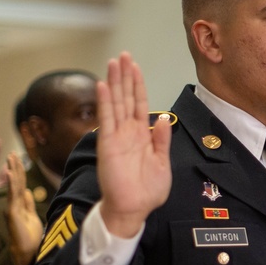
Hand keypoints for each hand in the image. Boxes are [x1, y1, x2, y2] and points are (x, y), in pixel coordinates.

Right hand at [5, 153, 43, 264]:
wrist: (27, 254)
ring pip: (12, 186)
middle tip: (13, 153)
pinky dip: (10, 183)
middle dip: (14, 167)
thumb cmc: (30, 238)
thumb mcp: (32, 217)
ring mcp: (12, 208)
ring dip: (12, 171)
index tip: (18, 159)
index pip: (19, 185)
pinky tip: (9, 172)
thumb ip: (28, 204)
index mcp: (19, 205)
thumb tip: (27, 191)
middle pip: (14, 182)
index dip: (19, 172)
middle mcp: (13, 205)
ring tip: (11, 157)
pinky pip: (11, 195)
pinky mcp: (12, 213)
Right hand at [96, 52, 172, 237]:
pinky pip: (106, 119)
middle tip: (123, 55)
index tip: (135, 67)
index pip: (140, 104)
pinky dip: (105, 102)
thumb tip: (162, 119)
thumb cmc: (147, 191)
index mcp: (142, 135)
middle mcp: (128, 132)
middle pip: (126, 98)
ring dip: (114, 83)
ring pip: (115, 103)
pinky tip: (102, 85)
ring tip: (112, 62)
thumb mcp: (162, 163)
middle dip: (125, 77)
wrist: (133, 209)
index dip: (138, 85)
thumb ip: (161, 140)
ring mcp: (117, 136)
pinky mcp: (107, 144)